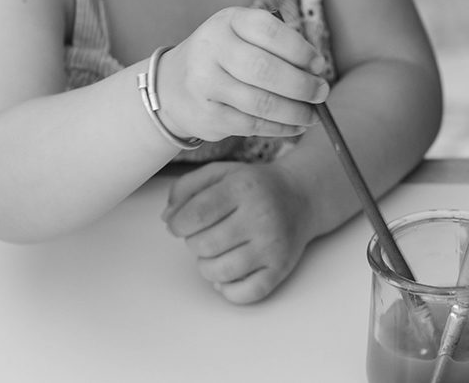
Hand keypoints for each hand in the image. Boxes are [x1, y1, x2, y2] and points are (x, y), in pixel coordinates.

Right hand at [156, 7, 328, 142]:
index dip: (299, 49)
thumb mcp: (242, 37)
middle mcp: (211, 48)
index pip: (268, 30)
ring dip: (296, 112)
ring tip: (313, 114)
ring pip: (261, 102)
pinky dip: (281, 128)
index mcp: (227, 21)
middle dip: (302, 85)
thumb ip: (277, 48)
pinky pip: (252, 125)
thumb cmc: (224, 57)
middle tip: (321, 92)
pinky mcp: (207, 115)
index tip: (318, 65)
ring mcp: (205, 83)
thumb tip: (316, 75)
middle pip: (265, 69)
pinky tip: (295, 126)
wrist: (173, 86)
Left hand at [162, 160, 314, 303]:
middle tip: (207, 233)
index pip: (195, 215)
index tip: (180, 224)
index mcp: (243, 188)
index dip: (178, 224)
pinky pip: (245, 294)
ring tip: (217, 252)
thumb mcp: (220, 173)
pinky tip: (230, 272)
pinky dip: (229, 290)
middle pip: (203, 246)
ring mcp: (272, 245)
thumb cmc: (255, 187)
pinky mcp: (281, 268)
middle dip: (195, 242)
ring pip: (219, 273)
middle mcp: (261, 216)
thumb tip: (168, 218)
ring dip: (208, 266)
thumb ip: (186, 188)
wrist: (301, 197)